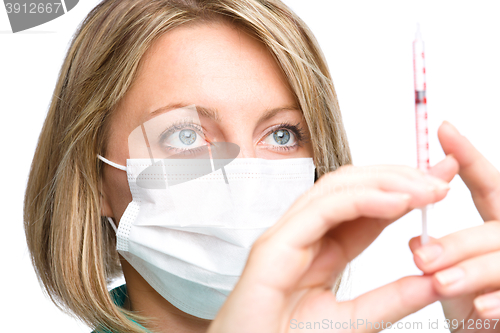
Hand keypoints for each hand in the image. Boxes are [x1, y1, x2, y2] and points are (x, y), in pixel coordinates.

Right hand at [208, 158, 456, 332]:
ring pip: (335, 189)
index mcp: (321, 248)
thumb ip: (390, 300)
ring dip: (384, 181)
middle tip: (440, 177)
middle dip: (397, 176)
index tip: (442, 182)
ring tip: (426, 187)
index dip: (404, 190)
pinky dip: (361, 199)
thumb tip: (434, 281)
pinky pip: (321, 210)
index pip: (366, 207)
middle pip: (351, 187)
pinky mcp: (274, 246)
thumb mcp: (353, 322)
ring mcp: (286, 235)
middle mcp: (302, 233)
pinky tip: (396, 201)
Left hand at [410, 121, 499, 331]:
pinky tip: (479, 308)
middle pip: (495, 228)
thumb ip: (439, 253)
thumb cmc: (472, 300)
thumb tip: (417, 243)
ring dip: (472, 270)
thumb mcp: (451, 273)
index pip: (489, 184)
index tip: (443, 129)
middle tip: (421, 258)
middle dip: (458, 243)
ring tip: (439, 282)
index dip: (468, 157)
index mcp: (498, 224)